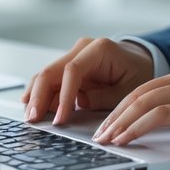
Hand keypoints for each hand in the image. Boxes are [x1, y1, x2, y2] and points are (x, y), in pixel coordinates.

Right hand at [20, 37, 154, 124]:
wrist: (140, 61)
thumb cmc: (137, 73)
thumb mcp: (130, 89)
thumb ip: (105, 97)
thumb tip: (79, 102)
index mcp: (100, 49)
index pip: (72, 70)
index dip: (63, 95)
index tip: (59, 119)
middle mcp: (82, 49)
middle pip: (51, 71)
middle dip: (39, 96)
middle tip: (32, 119)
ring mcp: (73, 56)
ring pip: (46, 76)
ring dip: (36, 97)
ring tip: (30, 118)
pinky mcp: (68, 68)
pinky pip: (51, 81)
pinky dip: (42, 95)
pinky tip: (34, 108)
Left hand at [92, 65, 169, 147]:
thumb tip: (164, 131)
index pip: (145, 89)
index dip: (121, 108)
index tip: (106, 126)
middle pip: (139, 93)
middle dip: (113, 116)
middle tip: (98, 136)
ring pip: (145, 101)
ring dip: (120, 122)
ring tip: (106, 141)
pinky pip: (163, 114)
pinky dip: (140, 126)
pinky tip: (129, 139)